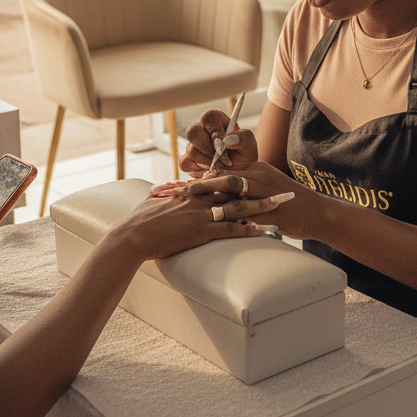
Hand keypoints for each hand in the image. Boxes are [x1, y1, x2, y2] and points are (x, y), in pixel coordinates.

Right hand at [121, 185, 289, 259]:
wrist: (133, 235)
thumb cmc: (139, 221)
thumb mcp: (156, 203)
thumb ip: (167, 197)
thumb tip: (164, 192)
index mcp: (193, 191)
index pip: (223, 182)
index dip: (243, 181)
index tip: (260, 180)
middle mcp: (201, 198)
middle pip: (238, 191)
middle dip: (262, 190)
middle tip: (284, 191)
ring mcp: (202, 214)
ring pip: (239, 208)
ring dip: (262, 208)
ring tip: (282, 207)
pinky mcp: (201, 230)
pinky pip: (230, 229)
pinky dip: (249, 229)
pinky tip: (264, 231)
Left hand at [178, 162, 319, 240]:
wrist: (317, 212)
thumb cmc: (290, 202)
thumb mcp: (268, 186)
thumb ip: (247, 186)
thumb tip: (223, 190)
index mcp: (257, 169)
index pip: (225, 169)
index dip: (203, 176)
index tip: (183, 183)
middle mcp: (259, 176)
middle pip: (224, 176)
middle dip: (199, 183)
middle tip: (178, 190)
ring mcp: (265, 192)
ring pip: (232, 189)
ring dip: (209, 195)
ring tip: (188, 201)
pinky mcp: (270, 208)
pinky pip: (246, 209)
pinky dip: (228, 213)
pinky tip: (213, 218)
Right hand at [180, 108, 258, 174]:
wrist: (239, 173)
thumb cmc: (243, 154)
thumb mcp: (249, 144)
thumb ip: (242, 137)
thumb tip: (226, 139)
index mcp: (216, 120)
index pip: (207, 117)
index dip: (213, 131)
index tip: (222, 145)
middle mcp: (202, 130)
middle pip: (192, 132)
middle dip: (207, 149)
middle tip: (220, 159)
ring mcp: (193, 145)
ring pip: (190, 150)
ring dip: (206, 161)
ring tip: (220, 166)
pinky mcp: (187, 160)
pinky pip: (185, 163)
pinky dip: (198, 170)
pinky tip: (210, 171)